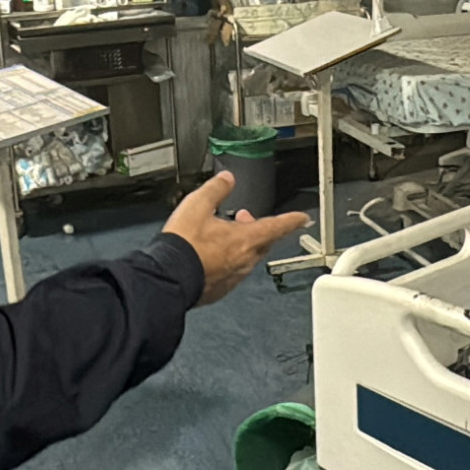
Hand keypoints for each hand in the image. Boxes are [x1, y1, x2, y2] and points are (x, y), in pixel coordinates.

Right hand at [161, 172, 309, 306]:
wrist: (166, 278)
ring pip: (245, 258)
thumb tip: (227, 179)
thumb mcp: (197, 205)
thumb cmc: (183, 246)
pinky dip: (224, 262)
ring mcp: (232, 278)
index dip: (292, 220)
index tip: (303, 218)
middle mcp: (244, 260)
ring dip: (239, 245)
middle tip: (244, 219)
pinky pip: (229, 273)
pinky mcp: (219, 290)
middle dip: (256, 229)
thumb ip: (216, 189)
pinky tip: (209, 257)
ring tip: (223, 235)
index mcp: (245, 239)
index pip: (277, 226)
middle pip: (261, 243)